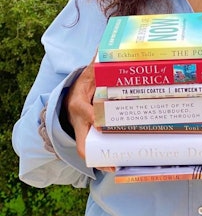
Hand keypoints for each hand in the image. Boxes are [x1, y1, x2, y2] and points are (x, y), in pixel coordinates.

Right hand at [64, 56, 114, 171]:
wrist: (69, 96)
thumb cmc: (84, 84)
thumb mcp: (90, 73)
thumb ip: (97, 63)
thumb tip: (104, 48)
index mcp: (78, 104)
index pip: (87, 113)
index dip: (96, 119)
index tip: (107, 125)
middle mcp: (77, 120)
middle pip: (81, 141)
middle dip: (95, 153)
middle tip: (114, 161)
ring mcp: (79, 130)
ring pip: (86, 149)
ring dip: (99, 160)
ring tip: (117, 167)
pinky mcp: (84, 136)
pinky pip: (91, 149)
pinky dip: (100, 158)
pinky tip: (115, 163)